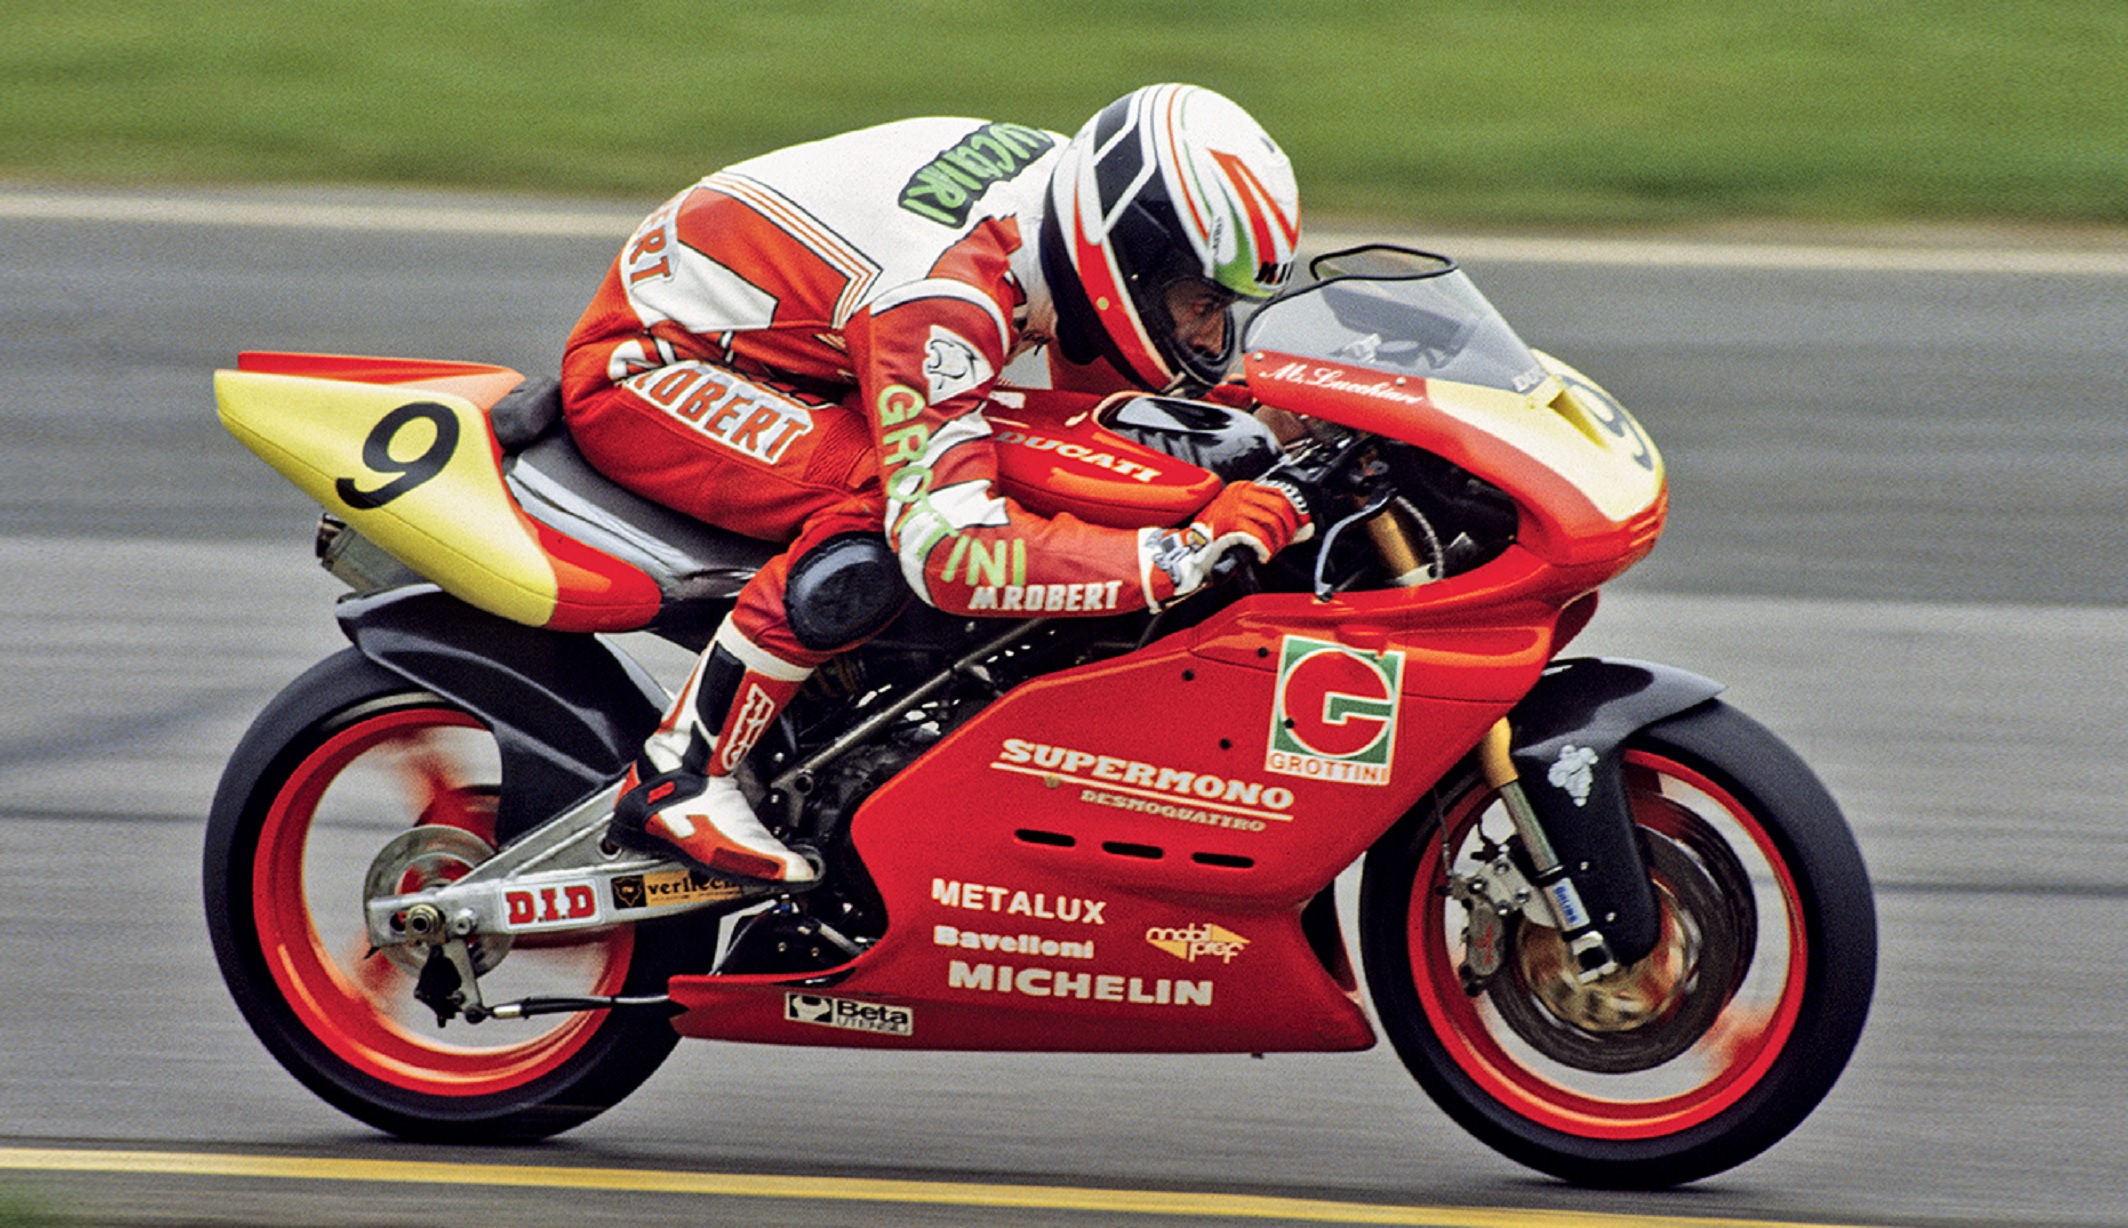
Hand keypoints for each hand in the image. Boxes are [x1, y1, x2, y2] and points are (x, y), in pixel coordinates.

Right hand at [1139, 479, 1312, 607]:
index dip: (1295, 509)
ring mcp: (1234, 508)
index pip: (1279, 492)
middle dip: (1289, 527)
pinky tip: (1262, 556)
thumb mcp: (1241, 518)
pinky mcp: (1230, 524)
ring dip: (1277, 541)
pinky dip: (1265, 549)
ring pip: (1272, 522)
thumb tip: (1299, 526)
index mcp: (1242, 488)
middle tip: (1287, 542)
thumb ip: (1267, 518)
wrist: (1188, 549)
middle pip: (1280, 507)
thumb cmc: (1215, 537)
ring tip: (1271, 551)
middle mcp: (1239, 494)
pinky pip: (1259, 536)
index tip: (1302, 523)